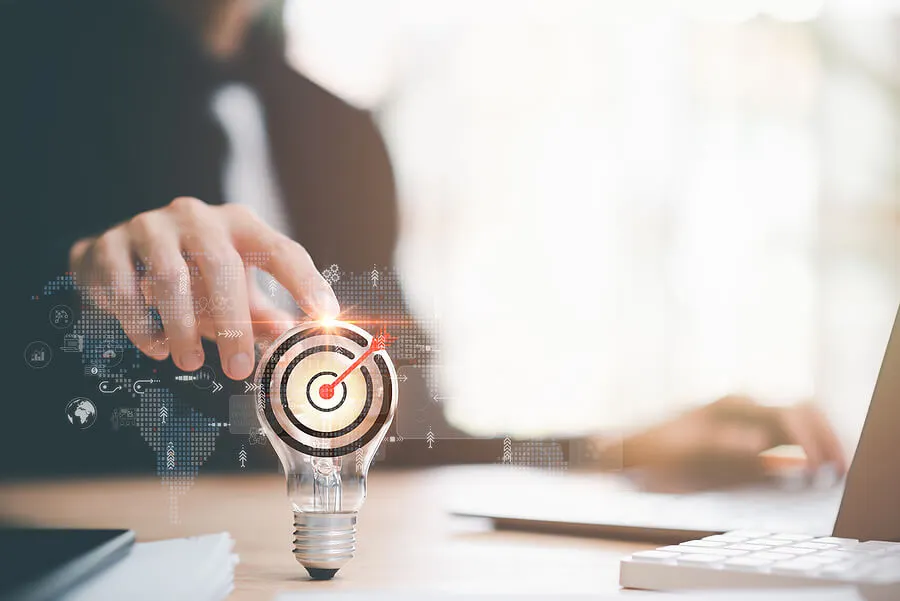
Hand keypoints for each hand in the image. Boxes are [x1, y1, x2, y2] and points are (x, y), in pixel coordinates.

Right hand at [69, 197, 339, 379]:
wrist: (118, 257)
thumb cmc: (192, 275)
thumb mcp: (233, 290)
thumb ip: (264, 316)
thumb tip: (297, 344)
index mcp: (239, 225)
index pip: (280, 249)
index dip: (305, 282)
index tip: (324, 315)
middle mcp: (198, 218)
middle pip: (221, 263)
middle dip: (232, 321)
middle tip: (238, 369)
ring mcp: (151, 226)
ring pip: (170, 275)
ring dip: (182, 326)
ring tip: (190, 361)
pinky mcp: (111, 245)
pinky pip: (125, 285)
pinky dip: (141, 322)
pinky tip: (154, 346)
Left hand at [615, 396, 845, 487]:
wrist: (632, 454)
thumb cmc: (657, 451)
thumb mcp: (687, 450)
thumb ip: (726, 446)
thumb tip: (761, 442)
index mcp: (737, 407)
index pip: (792, 414)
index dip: (813, 437)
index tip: (821, 465)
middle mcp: (746, 411)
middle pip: (801, 415)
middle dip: (825, 438)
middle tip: (838, 468)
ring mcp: (743, 426)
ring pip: (793, 429)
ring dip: (814, 446)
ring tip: (827, 473)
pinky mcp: (739, 445)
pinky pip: (776, 447)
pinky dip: (795, 458)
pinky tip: (799, 475)